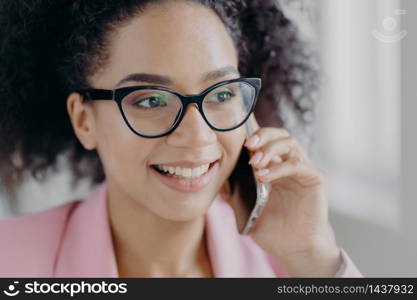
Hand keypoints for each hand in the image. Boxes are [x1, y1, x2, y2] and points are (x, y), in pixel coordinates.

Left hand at [231, 115, 341, 276]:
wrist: (294, 250)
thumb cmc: (273, 231)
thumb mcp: (247, 210)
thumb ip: (234, 194)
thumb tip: (217, 179)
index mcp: (276, 168)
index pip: (267, 141)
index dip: (254, 137)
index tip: (238, 143)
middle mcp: (291, 166)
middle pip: (280, 135)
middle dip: (263, 136)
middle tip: (248, 146)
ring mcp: (304, 171)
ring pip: (290, 143)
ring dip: (270, 148)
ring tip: (255, 162)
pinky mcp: (315, 179)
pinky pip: (298, 165)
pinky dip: (279, 167)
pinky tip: (264, 177)